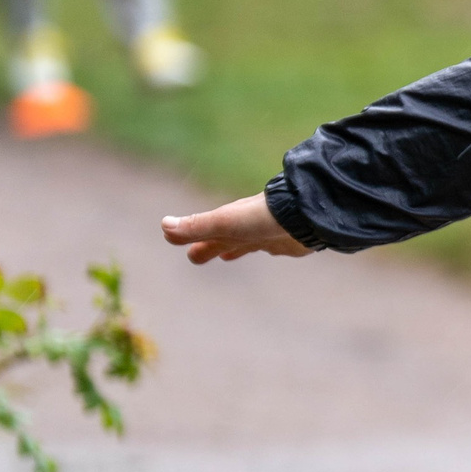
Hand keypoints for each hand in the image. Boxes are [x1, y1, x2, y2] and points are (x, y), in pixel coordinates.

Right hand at [161, 193, 310, 263]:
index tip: (174, 240)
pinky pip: (269, 246)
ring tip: (226, 254)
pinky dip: (261, 247)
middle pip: (222, 240)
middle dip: (208, 247)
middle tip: (195, 257)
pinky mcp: (285, 243)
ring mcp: (266, 234)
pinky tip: (267, 248)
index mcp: (230, 222)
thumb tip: (164, 225)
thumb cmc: (262, 218)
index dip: (190, 238)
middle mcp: (247, 227)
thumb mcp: (225, 222)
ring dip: (233, 247)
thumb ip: (197, 226)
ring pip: (244, 243)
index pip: (204, 233)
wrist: (306, 215)